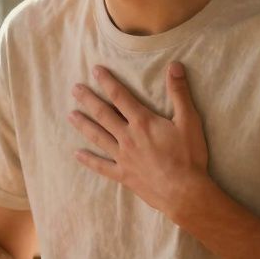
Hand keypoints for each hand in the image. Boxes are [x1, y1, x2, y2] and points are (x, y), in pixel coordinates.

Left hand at [68, 62, 209, 219]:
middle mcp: (128, 137)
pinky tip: (77, 154)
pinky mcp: (123, 175)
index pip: (120, 96)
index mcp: (142, 122)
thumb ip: (179, 93)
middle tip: (74, 89)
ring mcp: (123, 157)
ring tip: (70, 115)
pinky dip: (89, 160)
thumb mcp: (189, 121)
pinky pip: (101, 166)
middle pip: (103, 114)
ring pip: (98, 137)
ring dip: (83, 125)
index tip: (95, 70)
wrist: (184, 192)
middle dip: (88, 100)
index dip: (107, 82)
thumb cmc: (189, 156)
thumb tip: (174, 66)